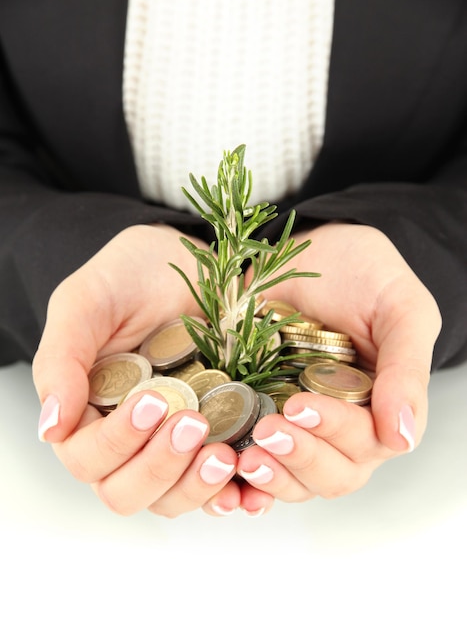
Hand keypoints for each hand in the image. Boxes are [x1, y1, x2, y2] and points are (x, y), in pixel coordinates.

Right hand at [32, 224, 239, 516]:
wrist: (187, 261)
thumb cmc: (129, 275)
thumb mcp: (85, 303)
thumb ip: (61, 360)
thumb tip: (50, 428)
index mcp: (87, 413)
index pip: (88, 458)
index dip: (117, 441)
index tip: (152, 401)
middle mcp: (128, 438)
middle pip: (128, 490)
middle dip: (160, 466)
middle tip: (194, 424)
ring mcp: (171, 442)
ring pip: (171, 498)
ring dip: (196, 486)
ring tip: (225, 454)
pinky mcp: (214, 437)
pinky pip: (218, 485)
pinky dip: (233, 492)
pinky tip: (249, 482)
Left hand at [236, 222, 440, 503]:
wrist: (302, 249)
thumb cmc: (361, 272)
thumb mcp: (399, 308)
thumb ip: (406, 368)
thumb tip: (402, 437)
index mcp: (381, 406)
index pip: (369, 443)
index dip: (337, 433)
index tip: (302, 404)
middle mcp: (341, 426)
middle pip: (331, 473)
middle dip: (301, 457)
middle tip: (268, 429)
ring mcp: (299, 425)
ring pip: (294, 478)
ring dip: (273, 476)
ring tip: (247, 456)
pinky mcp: (258, 414)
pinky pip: (253, 463)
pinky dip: (241, 480)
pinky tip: (227, 471)